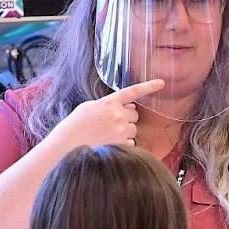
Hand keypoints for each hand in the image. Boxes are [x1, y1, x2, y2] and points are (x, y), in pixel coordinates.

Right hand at [43, 79, 164, 153]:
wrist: (66, 146)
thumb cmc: (75, 127)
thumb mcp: (88, 108)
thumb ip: (108, 105)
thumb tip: (127, 107)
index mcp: (108, 102)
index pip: (133, 91)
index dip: (149, 86)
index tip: (162, 83)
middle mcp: (117, 114)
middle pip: (134, 114)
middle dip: (127, 118)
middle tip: (110, 125)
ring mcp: (120, 130)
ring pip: (133, 129)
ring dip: (125, 132)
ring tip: (107, 136)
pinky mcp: (121, 144)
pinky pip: (130, 143)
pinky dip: (123, 144)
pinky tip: (107, 145)